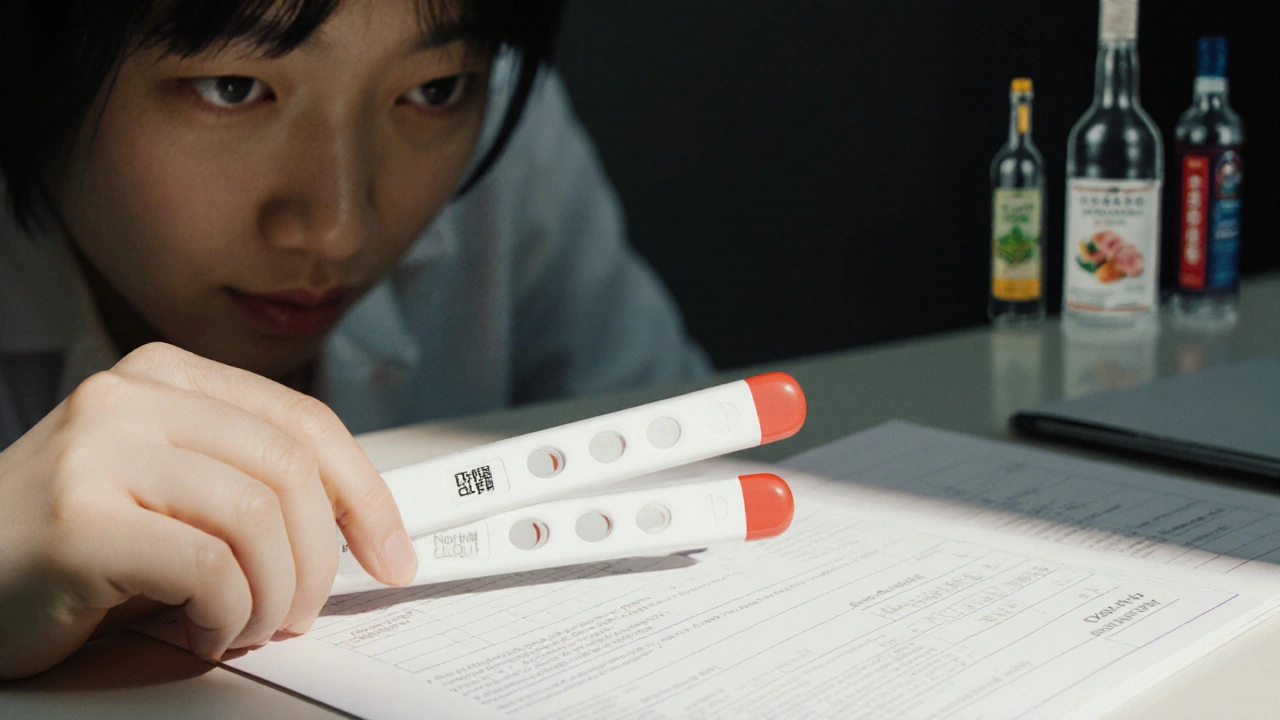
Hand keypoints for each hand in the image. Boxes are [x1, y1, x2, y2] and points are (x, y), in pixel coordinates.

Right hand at [0, 342, 417, 678]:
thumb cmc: (71, 544)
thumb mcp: (169, 489)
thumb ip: (245, 480)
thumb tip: (355, 524)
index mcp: (167, 376)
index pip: (304, 422)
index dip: (364, 494)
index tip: (393, 551)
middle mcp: (131, 397)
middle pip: (291, 469)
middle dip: (322, 557)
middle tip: (305, 609)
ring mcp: (100, 452)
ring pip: (259, 518)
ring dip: (275, 593)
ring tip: (248, 625)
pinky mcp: (80, 521)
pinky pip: (209, 569)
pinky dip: (228, 615)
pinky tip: (201, 631)